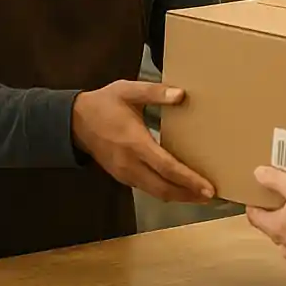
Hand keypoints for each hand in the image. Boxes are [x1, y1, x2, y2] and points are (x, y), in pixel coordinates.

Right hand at [71, 80, 213, 202]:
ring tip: (200, 195)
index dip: (188, 180)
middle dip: (188, 194)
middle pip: (163, 187)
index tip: (207, 187)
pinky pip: (147, 188)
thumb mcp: (128, 90)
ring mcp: (125, 173)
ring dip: (178, 196)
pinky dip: (165, 191)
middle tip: (211, 195)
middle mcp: (130, 164)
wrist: (74, 121)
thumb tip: (181, 95)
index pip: (166, 167)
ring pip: (155, 192)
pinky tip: (178, 188)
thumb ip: (155, 92)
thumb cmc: (104, 103)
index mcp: (134, 142)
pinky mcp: (122, 176)